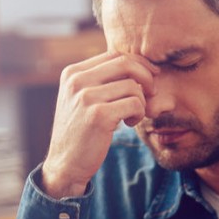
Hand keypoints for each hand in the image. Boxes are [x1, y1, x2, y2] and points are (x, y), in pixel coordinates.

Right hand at [41, 52, 158, 197]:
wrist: (65, 164)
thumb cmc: (80, 132)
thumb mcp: (81, 99)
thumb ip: (100, 80)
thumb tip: (136, 64)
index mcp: (72, 73)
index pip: (114, 55)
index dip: (138, 63)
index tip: (150, 77)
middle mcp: (76, 81)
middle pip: (126, 63)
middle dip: (147, 76)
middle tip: (152, 92)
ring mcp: (86, 97)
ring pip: (133, 86)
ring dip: (141, 102)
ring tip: (132, 115)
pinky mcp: (98, 115)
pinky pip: (135, 104)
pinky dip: (139, 114)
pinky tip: (129, 123)